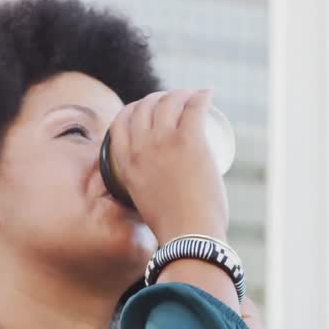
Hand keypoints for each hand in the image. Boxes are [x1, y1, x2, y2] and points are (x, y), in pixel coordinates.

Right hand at [106, 89, 228, 242]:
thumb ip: (144, 196)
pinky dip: (202, 96)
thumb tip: (156, 196)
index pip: (121, 122)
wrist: (189, 236)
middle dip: (158, 97)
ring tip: (193, 96)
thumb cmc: (172, 228)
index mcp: (124, 164)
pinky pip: (194, 107)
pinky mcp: (189, 140)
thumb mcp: (144, 203)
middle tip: (176, 103)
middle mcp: (140, 148)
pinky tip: (207, 93)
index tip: (147, 108)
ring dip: (181, 93)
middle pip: (145, 107)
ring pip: (169, 102)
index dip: (133, 109)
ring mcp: (163, 142)